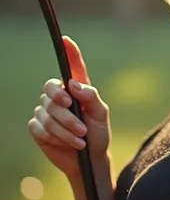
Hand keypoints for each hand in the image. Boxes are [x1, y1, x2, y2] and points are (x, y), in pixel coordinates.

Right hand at [27, 36, 110, 178]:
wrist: (89, 159)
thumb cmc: (98, 133)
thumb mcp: (101, 114)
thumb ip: (90, 96)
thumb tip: (72, 84)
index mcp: (78, 88)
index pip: (72, 66)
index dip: (69, 52)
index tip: (66, 40)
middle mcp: (60, 95)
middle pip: (52, 91)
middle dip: (66, 111)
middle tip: (81, 125)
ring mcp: (46, 110)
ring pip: (47, 113)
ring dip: (65, 129)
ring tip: (81, 138)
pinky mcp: (38, 126)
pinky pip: (39, 127)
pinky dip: (56, 137)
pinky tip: (69, 143)